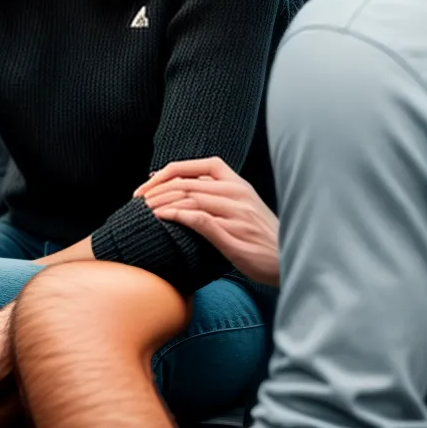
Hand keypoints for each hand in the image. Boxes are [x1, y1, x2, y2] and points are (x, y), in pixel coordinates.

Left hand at [135, 157, 280, 285]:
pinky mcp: (233, 235)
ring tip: (145, 209)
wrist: (288, 261)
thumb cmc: (260, 235)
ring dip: (162, 202)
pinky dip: (176, 215)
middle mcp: (236, 193)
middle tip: (138, 200)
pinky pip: (199, 218)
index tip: (147, 185)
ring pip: (189, 197)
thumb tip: (177, 183)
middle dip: (156, 189)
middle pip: (186, 182)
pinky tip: (162, 218)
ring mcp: (235, 213)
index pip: (193, 167)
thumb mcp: (241, 205)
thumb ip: (214, 192)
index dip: (166, 173)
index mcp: (236, 183)